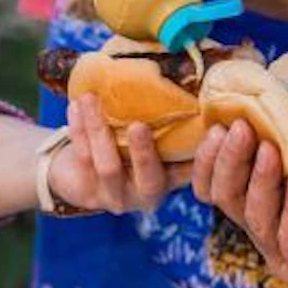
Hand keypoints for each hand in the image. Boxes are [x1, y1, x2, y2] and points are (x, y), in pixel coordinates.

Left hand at [46, 94, 189, 213]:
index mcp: (169, 181)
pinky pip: (82, 156)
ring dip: (98, 128)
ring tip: (92, 99)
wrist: (82, 176)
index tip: (212, 132)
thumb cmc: (128, 147)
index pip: (191, 172)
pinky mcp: (85, 191)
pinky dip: (77, 128)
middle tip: (138, 126)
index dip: (203, 156)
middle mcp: (145, 193)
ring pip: (107, 164)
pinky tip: (75, 106)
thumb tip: (197, 91)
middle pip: (148, 177)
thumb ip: (171, 127)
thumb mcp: (152, 142)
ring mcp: (114, 195)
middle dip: (143, 152)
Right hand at [193, 119, 287, 287]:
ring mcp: (283, 250)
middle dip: (229, 159)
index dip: (211, 155)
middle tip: (240, 127)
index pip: (219, 179)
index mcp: (267, 196)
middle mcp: (267, 223)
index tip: (219, 122)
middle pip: (226, 195)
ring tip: (269, 149)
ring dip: (259, 181)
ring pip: (254, 217)